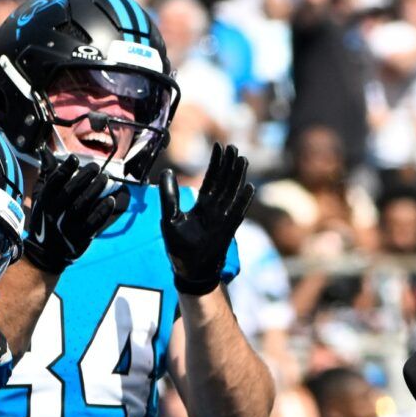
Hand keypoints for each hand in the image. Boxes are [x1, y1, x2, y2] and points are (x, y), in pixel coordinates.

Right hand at [22, 149, 126, 272]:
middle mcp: (53, 214)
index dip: (64, 170)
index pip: (53, 183)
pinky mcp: (79, 239)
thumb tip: (46, 153)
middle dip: (85, 177)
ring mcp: (66, 228)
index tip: (75, 159)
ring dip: (96, 189)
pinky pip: (93, 223)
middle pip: (70, 191)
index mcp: (43, 202)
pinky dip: (102, 211)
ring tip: (106, 178)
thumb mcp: (40, 198)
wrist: (47, 254)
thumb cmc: (46, 220)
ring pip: (82, 205)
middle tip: (97, 167)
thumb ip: (46, 176)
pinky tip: (111, 199)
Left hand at [159, 145, 252, 294]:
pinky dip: (243, 201)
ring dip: (237, 177)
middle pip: (225, 182)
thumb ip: (169, 196)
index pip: (211, 179)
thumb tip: (166, 172)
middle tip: (234, 147)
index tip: (219, 146)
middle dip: (229, 165)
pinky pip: (237, 213)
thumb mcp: (170, 218)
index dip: (216, 163)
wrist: (189, 271)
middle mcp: (215, 210)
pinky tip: (249, 188)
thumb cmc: (179, 247)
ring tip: (242, 159)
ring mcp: (223, 219)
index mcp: (202, 205)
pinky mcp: (227, 230)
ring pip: (232, 193)